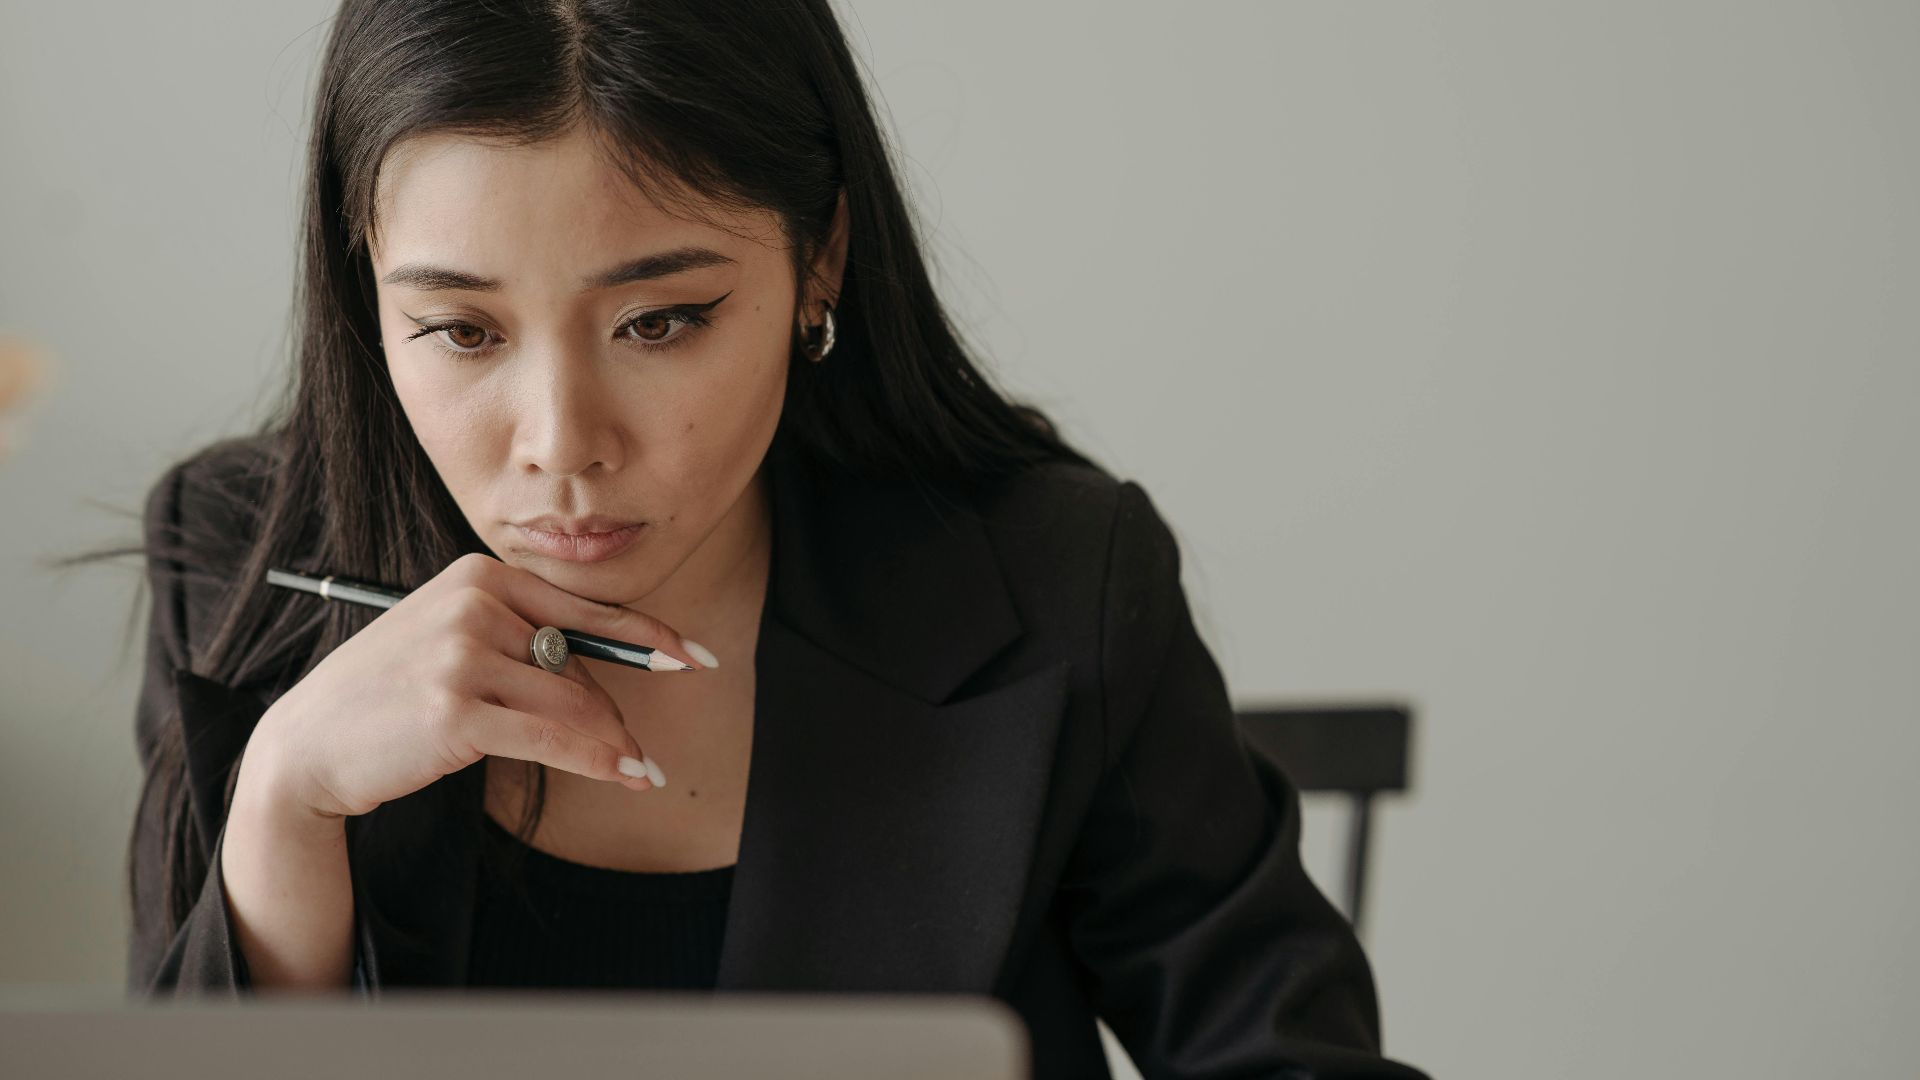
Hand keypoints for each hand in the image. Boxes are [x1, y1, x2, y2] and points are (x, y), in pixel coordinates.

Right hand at [244, 552, 704, 818]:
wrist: (309, 744)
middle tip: (640, 755)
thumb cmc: (390, 698)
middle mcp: (474, 604)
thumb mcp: (454, 646)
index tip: (695, 658)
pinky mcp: (457, 709)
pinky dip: (597, 760)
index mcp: (479, 576)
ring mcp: (463, 654)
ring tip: (640, 772)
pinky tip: (625, 774)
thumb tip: (605, 683)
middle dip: (614, 714)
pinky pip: (553, 735)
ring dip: (613, 744)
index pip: (584, 607)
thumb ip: (522, 644)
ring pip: (573, 701)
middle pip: (581, 662)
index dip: (648, 636)